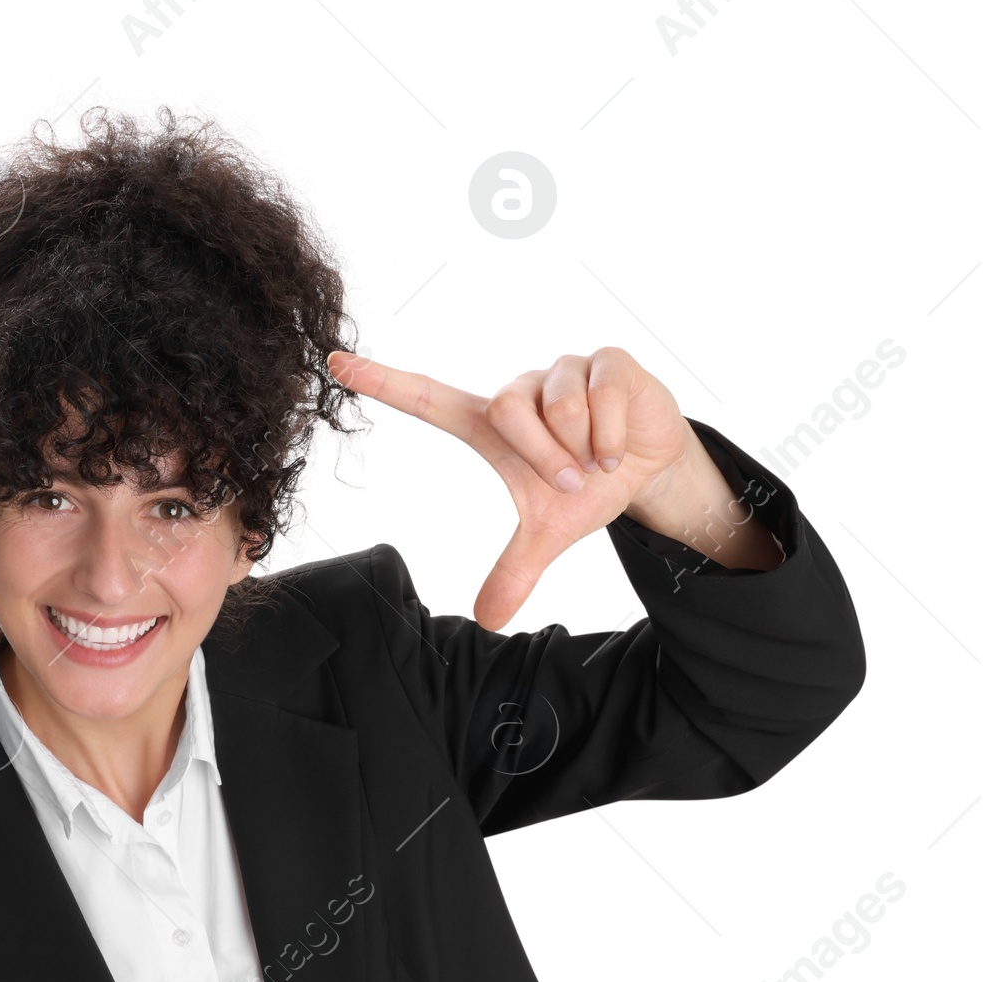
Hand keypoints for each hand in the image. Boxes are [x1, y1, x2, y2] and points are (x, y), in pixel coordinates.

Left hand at [327, 344, 692, 627]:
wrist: (648, 469)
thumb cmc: (586, 488)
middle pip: (506, 410)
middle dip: (542, 457)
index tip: (334, 365)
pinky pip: (600, 395)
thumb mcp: (547, 536)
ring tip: (597, 460)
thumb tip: (488, 620)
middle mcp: (520, 390)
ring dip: (582, 449)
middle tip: (569, 480)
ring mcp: (563, 370)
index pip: (427, 398)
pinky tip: (619, 449)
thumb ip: (514, 572)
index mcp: (493, 423)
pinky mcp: (606, 361)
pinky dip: (611, 436)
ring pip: (557, 406)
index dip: (382, 382)